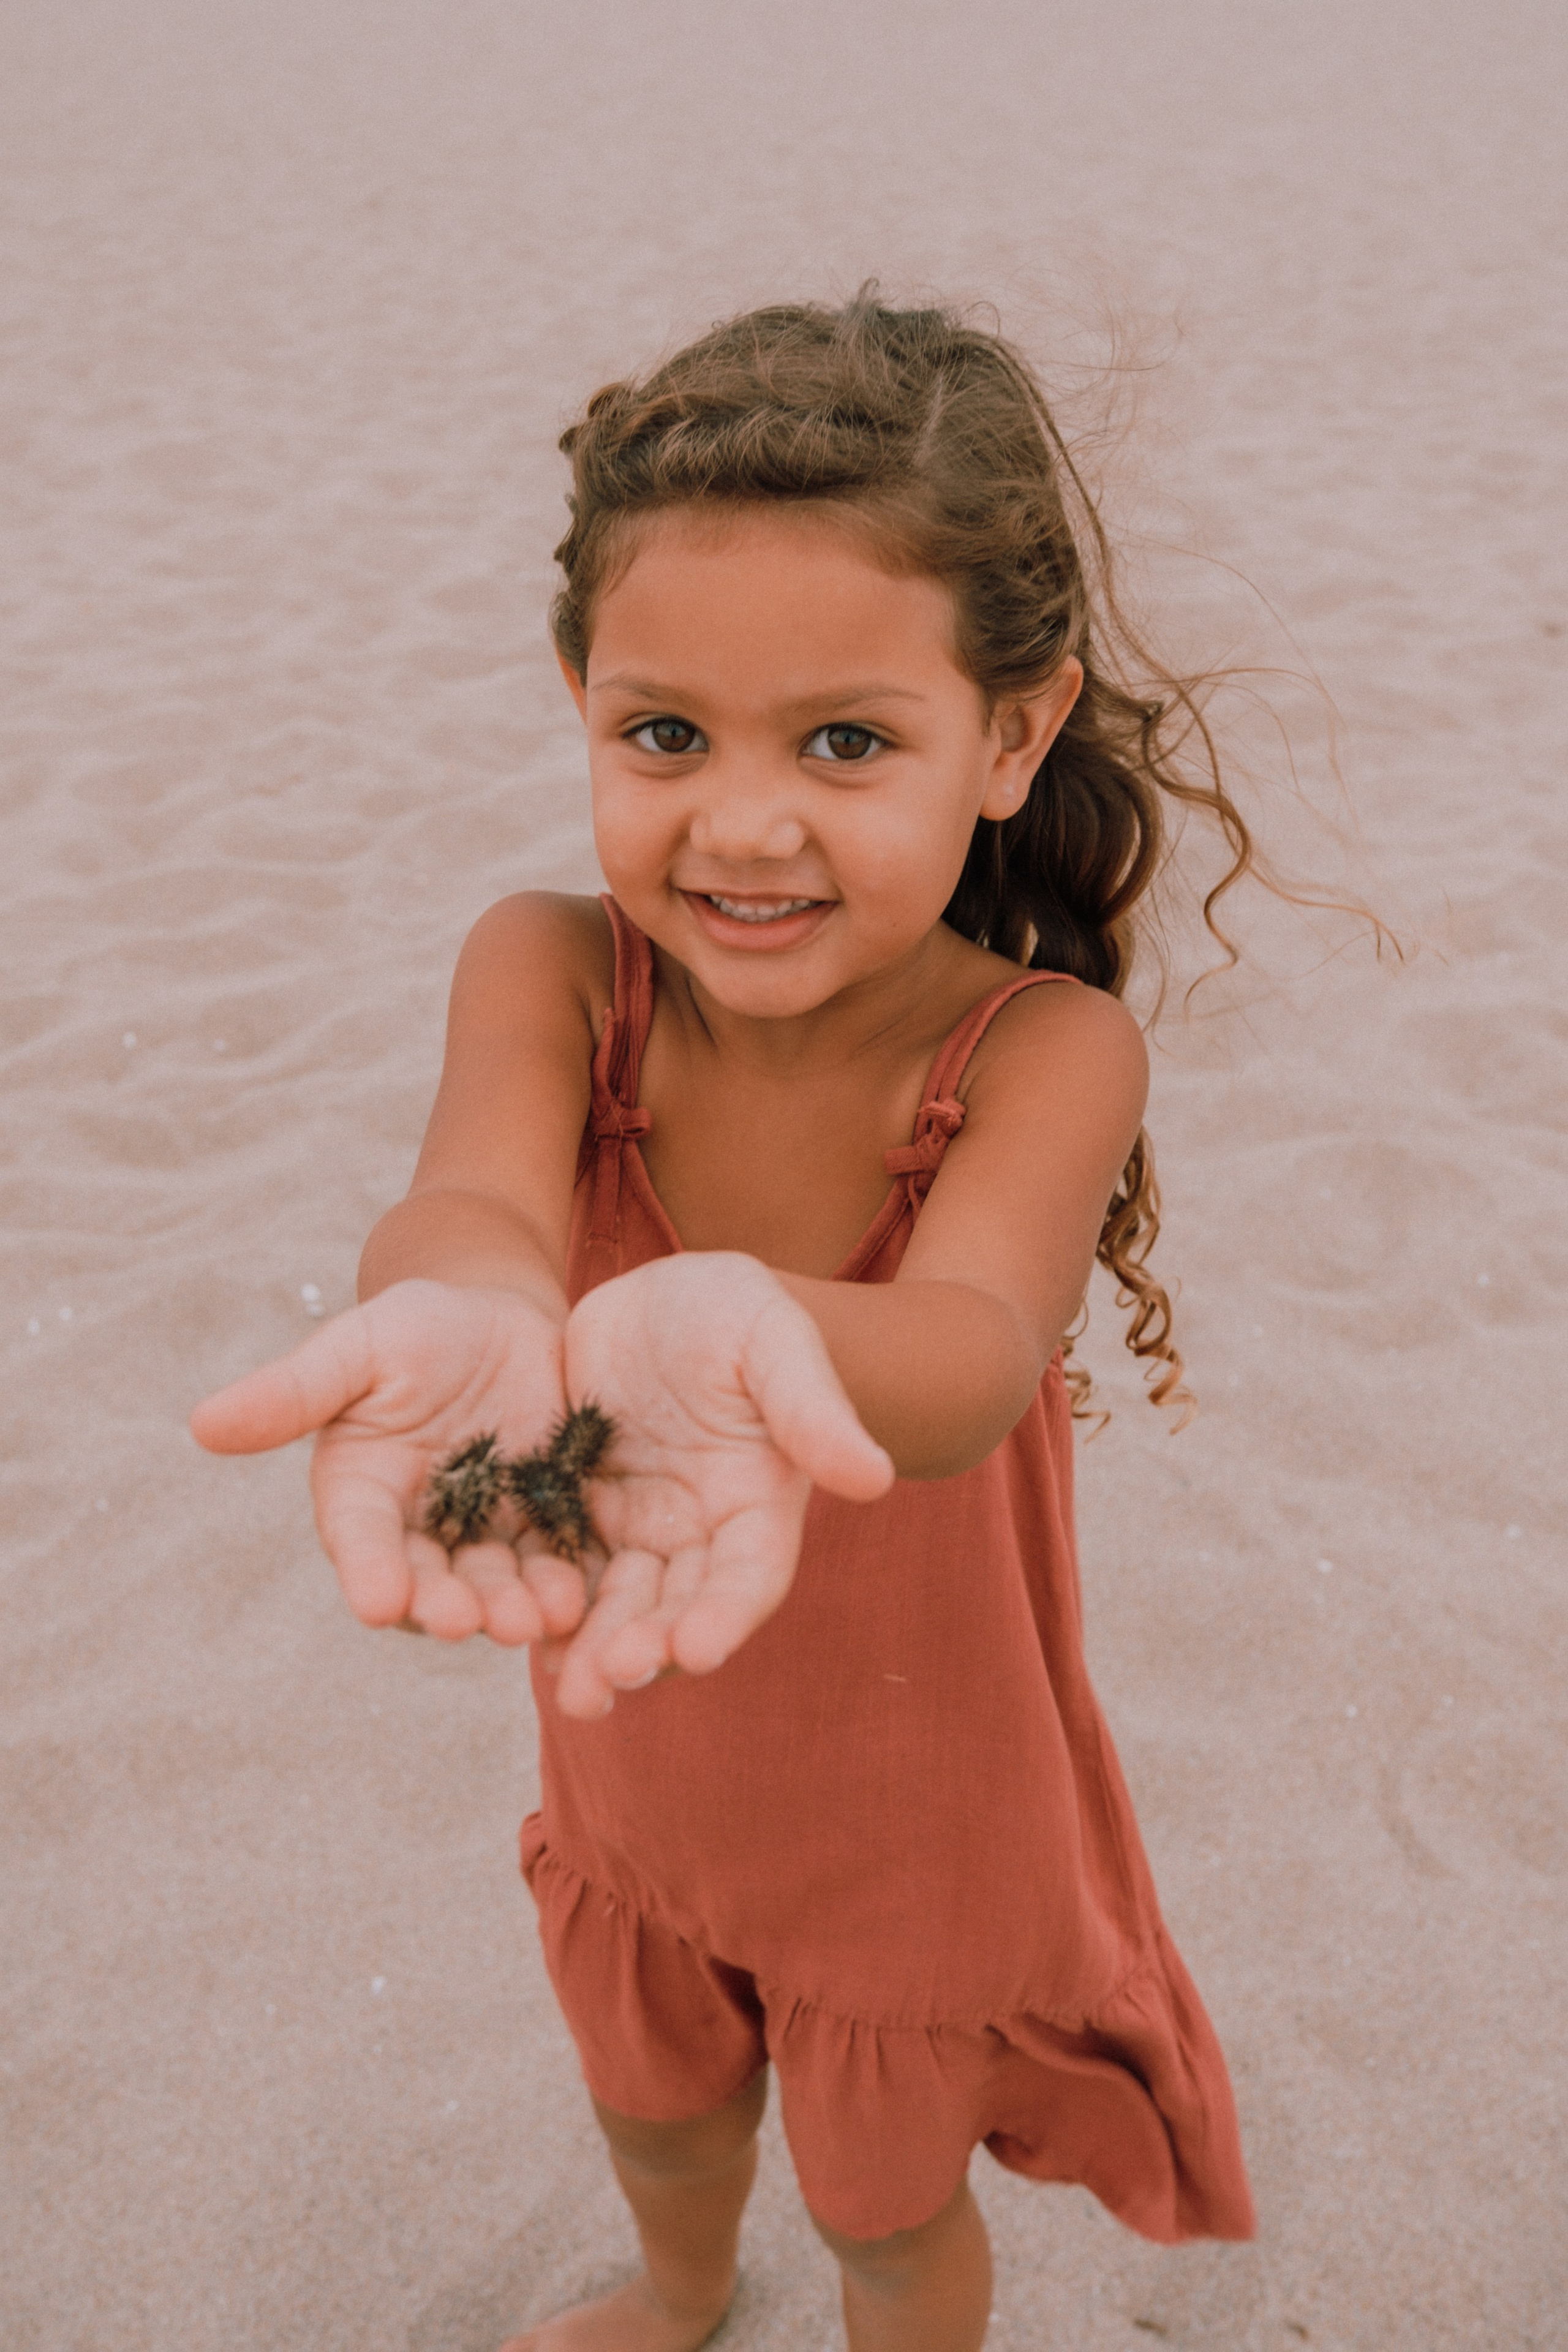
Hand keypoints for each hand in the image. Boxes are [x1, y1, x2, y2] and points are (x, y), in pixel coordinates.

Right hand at [189, 1280, 585, 1644]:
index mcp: (362, 1493)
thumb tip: (202, 1424)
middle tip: (467, 1624)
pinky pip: (555, 1564)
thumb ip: (294, 1391)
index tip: (379, 1605)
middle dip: (447, 1606)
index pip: (361, 1541)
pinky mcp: (546, 1525)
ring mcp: (486, 1533)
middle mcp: (420, 1529)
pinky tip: (580, 1600)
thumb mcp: (359, 1348)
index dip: (370, 1573)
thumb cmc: (415, 1327)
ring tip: (533, 1620)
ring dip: (510, 1609)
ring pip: (494, 1585)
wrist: (502, 1318)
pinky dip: (565, 1586)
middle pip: (429, 1582)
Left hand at [548, 1253, 893, 1716]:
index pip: (750, 1574)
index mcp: (757, 1502)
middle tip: (607, 1681)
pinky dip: (546, 1608)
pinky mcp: (581, 1513)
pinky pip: (562, 1570)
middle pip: (677, 1606)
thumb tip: (876, 1477)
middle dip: (646, 1648)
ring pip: (617, 1604)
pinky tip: (516, 1637)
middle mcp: (701, 1532)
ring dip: (594, 1650)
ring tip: (569, 1691)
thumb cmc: (734, 1311)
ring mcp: (639, 1528)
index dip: (725, 1614)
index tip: (696, 1651)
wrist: (661, 1295)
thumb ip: (814, 1411)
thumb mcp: (775, 1342)